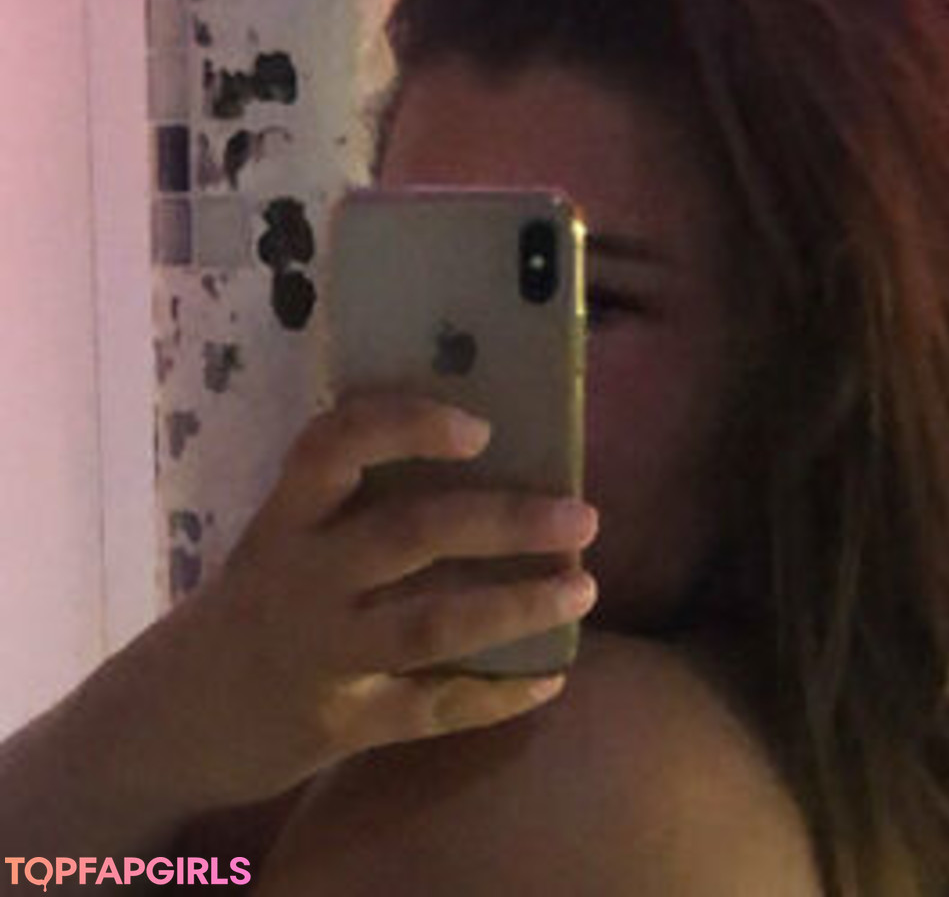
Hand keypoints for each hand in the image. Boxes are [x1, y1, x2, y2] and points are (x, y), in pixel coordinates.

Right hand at [115, 391, 599, 811]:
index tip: (480, 429)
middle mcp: (301, 579)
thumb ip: (347, 509)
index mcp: (284, 522)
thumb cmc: (248, 609)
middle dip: (505, 522)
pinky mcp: (338, 724)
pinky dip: (496, 696)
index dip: (406, 426)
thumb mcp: (277, 545)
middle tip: (581, 518)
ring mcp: (321, 655)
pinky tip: (550, 679)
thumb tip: (471, 460)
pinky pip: (431, 709)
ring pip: (431, 624)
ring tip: (583, 589)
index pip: (335, 447)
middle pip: (410, 534)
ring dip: (517, 606)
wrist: (163, 723)